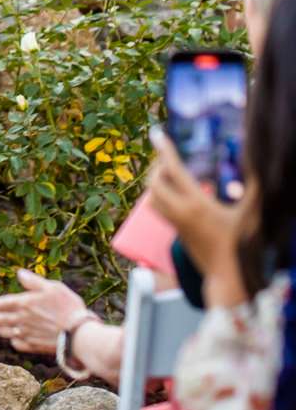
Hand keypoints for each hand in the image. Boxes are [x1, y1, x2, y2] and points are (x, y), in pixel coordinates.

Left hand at [0, 270, 87, 357]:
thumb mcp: (52, 287)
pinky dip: (14, 342)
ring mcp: (26, 334)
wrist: (78, 333)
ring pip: (6, 333)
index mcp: (23, 303)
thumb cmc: (67, 307)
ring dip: (0, 330)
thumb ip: (33, 281)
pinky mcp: (34, 346)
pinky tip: (16, 340)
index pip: (1, 304)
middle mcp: (21, 319)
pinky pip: (18, 345)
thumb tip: (19, 273)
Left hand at [147, 133, 250, 307]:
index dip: (164, 150)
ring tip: (165, 170)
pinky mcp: (176, 232)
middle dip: (157, 165)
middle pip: (155, 182)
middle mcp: (181, 212)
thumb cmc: (240, 246)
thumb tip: (256, 167)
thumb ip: (253, 190)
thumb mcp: (249, 215)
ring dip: (154, 181)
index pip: (173, 170)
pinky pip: (158, 208)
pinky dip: (158, 195)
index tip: (157, 133)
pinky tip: (171, 190)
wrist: (226, 276)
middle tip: (165, 154)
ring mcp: (176, 223)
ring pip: (152, 197)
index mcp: (196, 204)